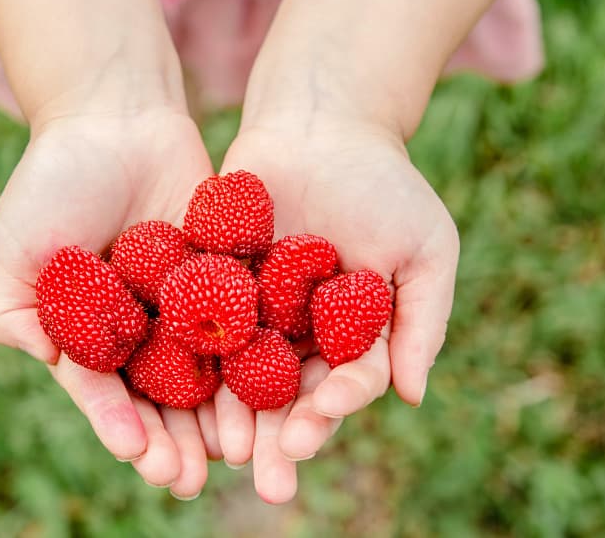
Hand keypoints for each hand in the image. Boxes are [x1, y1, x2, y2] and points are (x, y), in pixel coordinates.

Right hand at [0, 106, 219, 498]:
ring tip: (235, 453)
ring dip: (219, 415)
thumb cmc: (54, 181)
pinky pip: (245, 320)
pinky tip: (271, 389)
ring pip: (209, 371)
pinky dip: (256, 356)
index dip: (122, 426)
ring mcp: (189, 304)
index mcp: (94, 333)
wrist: (114, 117)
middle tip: (190, 478)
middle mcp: (144, 328)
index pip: (109, 392)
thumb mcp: (16, 249)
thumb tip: (53, 367)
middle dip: (175, 438)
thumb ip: (18, 316)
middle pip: (163, 396)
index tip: (140, 456)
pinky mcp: (229, 276)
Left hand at [217, 118, 459, 502]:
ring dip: (235, 416)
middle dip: (283, 436)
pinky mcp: (212, 286)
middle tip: (270, 480)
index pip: (345, 383)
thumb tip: (413, 397)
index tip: (324, 421)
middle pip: (290, 395)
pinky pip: (202, 328)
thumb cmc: (383, 183)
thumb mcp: (425, 249)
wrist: (319, 123)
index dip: (336, 406)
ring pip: (242, 374)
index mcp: (350, 334)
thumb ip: (422, 321)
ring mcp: (254, 312)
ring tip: (225, 453)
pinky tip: (180, 391)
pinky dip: (194, 359)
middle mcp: (300, 333)